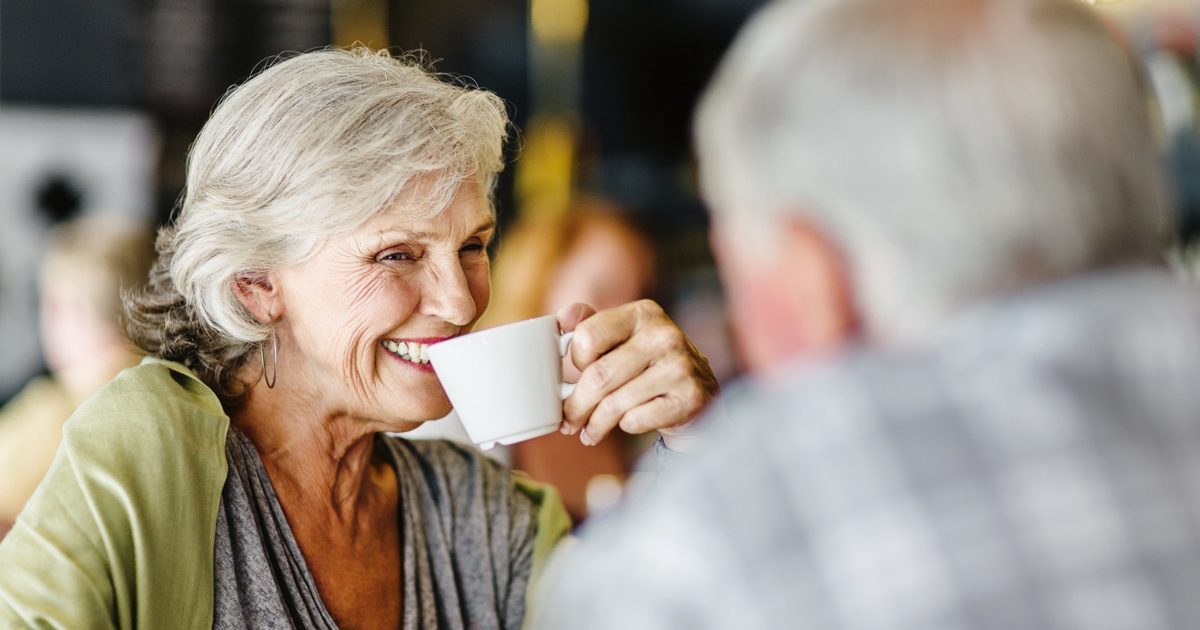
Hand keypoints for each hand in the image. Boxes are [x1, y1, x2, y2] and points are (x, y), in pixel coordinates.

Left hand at [557, 300, 718, 450]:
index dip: (576, 360)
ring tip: (590, 431)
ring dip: (595, 424)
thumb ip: (590, 324)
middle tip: (568, 420)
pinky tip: (626, 425)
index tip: (576, 373)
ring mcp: (680, 367)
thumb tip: (562, 317)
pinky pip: (636, 420)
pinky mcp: (689, 398)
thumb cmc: (649, 364)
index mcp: (643, 313)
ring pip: (615, 404)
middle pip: (598, 376)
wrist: (697, 391)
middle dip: (576, 405)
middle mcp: (664, 335)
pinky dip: (625, 426)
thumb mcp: (623, 336)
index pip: (588, 336)